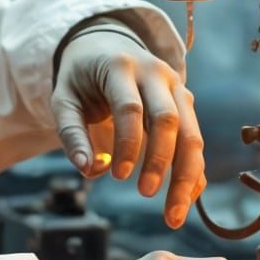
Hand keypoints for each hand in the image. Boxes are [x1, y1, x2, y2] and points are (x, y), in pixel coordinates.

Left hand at [50, 26, 204, 227]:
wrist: (106, 45)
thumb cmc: (82, 77)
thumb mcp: (64, 98)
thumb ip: (71, 133)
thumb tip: (89, 169)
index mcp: (120, 66)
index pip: (130, 108)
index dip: (128, 144)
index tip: (119, 177)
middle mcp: (155, 73)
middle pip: (168, 119)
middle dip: (161, 161)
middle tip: (145, 194)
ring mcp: (176, 86)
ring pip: (192, 133)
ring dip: (186, 176)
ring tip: (172, 215)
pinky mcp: (186, 102)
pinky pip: (196, 140)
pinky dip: (194, 172)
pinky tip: (185, 201)